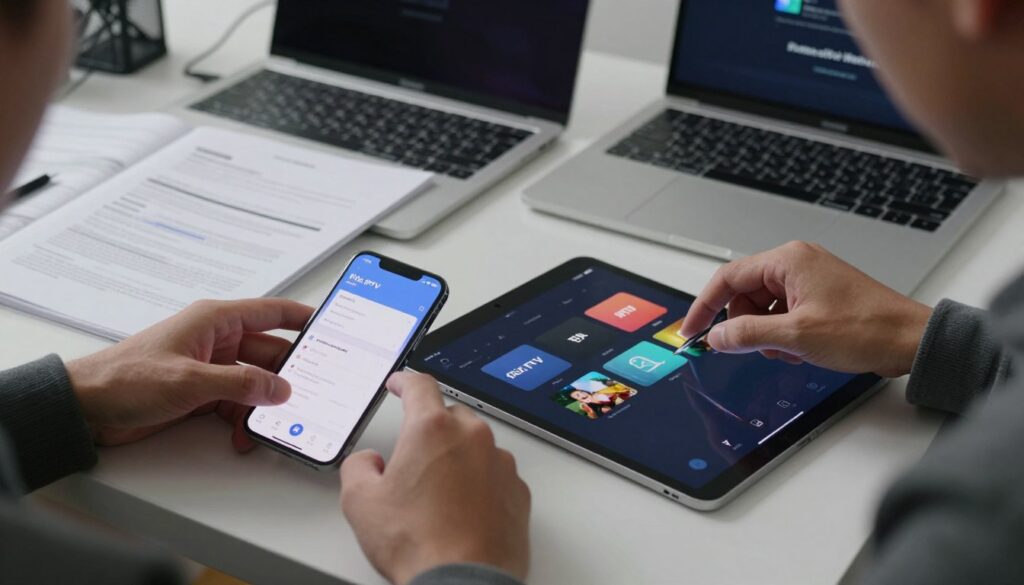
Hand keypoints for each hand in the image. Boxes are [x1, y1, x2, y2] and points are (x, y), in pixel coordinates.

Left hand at [66, 298, 313, 448]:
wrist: (85, 408)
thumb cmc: (125, 378)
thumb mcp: (190, 380)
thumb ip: (240, 384)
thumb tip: (280, 389)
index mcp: (214, 320)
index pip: (272, 312)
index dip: (303, 319)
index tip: (331, 328)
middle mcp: (216, 341)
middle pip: (269, 353)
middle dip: (289, 374)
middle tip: (314, 390)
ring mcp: (210, 368)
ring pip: (255, 382)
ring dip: (265, 402)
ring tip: (281, 421)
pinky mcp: (201, 393)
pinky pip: (237, 403)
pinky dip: (244, 419)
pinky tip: (247, 435)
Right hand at [341, 372, 530, 584]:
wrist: (462, 583)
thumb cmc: (418, 543)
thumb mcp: (360, 503)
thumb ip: (359, 467)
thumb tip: (368, 462)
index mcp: (431, 429)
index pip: (419, 385)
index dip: (405, 381)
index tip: (400, 383)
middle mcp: (472, 438)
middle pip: (450, 416)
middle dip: (431, 431)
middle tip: (413, 462)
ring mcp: (500, 463)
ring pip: (475, 446)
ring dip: (458, 459)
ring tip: (438, 496)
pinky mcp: (518, 491)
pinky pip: (495, 474)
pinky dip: (480, 483)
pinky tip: (463, 510)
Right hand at [680, 241, 931, 376]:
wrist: (910, 340)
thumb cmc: (866, 328)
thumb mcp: (796, 337)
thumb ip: (748, 335)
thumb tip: (717, 338)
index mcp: (788, 261)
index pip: (728, 278)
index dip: (705, 306)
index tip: (693, 330)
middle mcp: (796, 263)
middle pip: (744, 293)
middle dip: (743, 324)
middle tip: (749, 348)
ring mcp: (809, 278)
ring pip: (763, 306)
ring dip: (765, 332)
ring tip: (787, 350)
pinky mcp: (819, 295)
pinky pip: (783, 312)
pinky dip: (783, 333)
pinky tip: (799, 348)